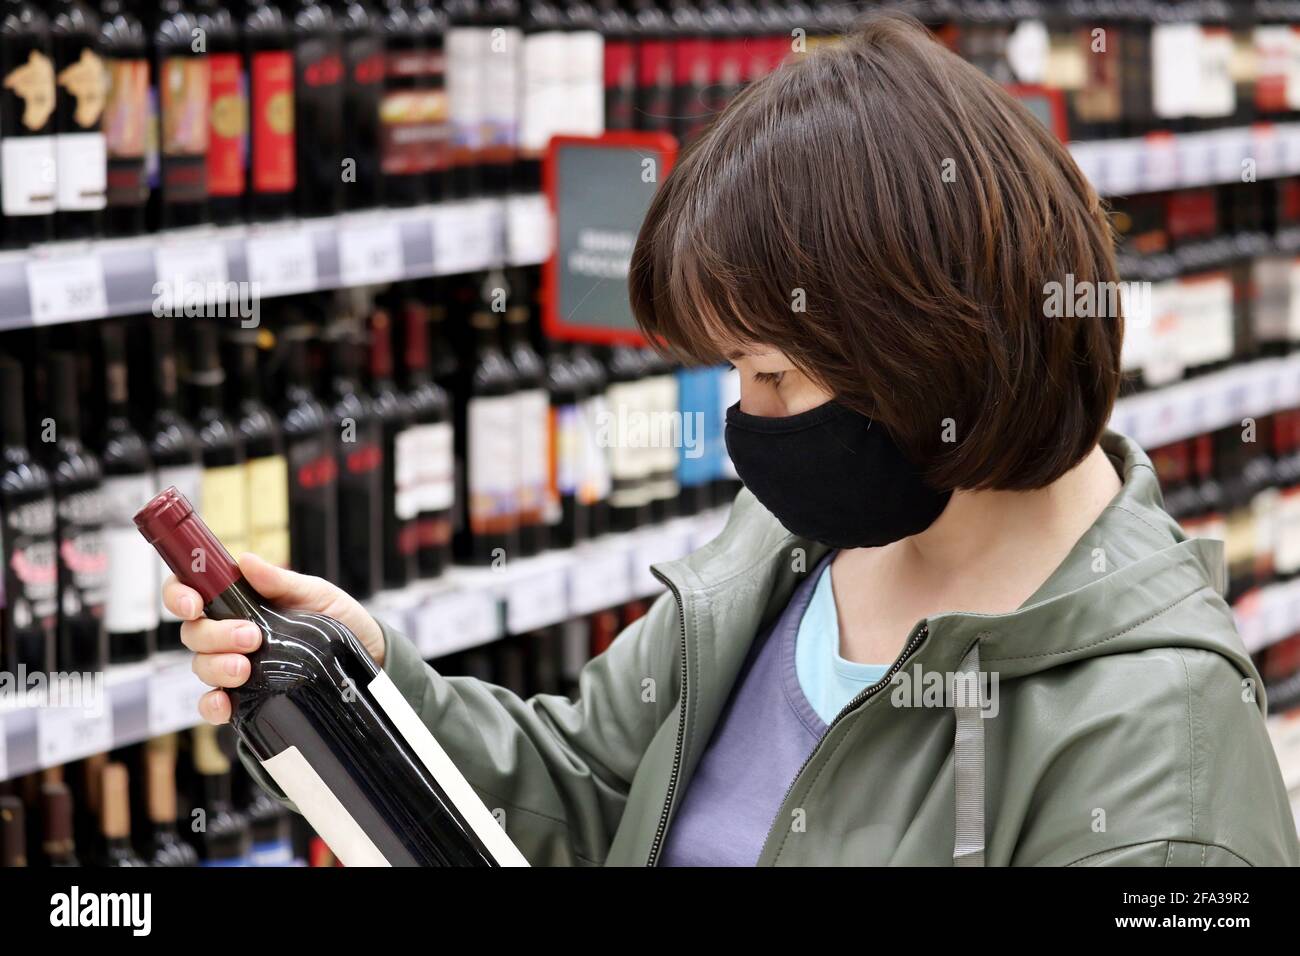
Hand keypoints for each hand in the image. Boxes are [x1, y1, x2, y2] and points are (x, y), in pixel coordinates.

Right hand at [163, 552, 385, 723]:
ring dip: (215, 667)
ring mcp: (235, 665)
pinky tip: (225, 703)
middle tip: (250, 637)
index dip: (178, 594)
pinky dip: (212, 705)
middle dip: (213, 635)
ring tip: (244, 668)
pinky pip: (214, 704)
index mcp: (239, 600)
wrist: (368, 653)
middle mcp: (229, 633)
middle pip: (193, 633)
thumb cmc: (338, 617)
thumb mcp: (315, 593)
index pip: (191, 591)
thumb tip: (246, 561)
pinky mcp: (247, 696)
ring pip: (201, 666)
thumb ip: (280, 581)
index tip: (193, 603)